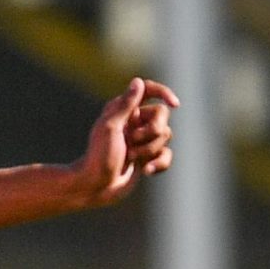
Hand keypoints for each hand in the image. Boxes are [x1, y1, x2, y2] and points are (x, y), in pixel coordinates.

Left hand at [76, 77, 178, 206]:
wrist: (95, 187)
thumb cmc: (98, 156)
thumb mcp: (110, 128)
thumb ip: (125, 105)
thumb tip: (137, 82)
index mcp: (123, 110)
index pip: (149, 91)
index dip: (163, 93)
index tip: (174, 104)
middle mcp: (135, 122)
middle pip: (162, 115)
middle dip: (152, 131)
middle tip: (132, 141)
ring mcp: (142, 139)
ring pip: (166, 135)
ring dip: (150, 149)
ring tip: (131, 158)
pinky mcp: (148, 156)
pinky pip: (167, 154)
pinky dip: (159, 163)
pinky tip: (146, 171)